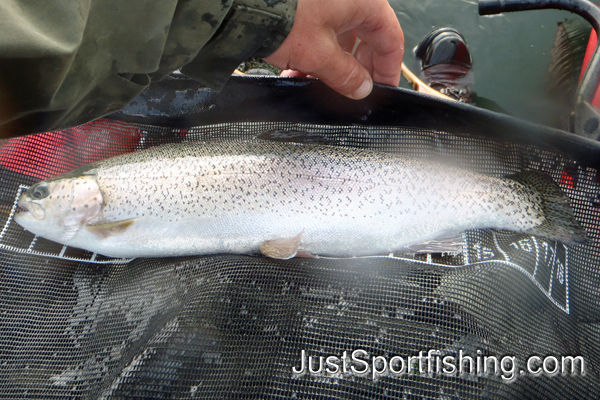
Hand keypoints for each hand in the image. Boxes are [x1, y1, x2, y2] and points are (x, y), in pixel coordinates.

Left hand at [264, 0, 403, 99]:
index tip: (382, 89)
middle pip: (366, 38)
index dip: (389, 69)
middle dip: (356, 69)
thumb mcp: (318, 55)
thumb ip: (345, 76)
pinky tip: (299, 71)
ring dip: (331, 64)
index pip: (391, 39)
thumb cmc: (283, 13)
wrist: (242, 1)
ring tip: (315, 84)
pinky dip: (315, 51)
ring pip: (341, 36)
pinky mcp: (310, 3)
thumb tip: (361, 88)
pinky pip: (322, 30)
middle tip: (350, 92)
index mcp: (365, 1)